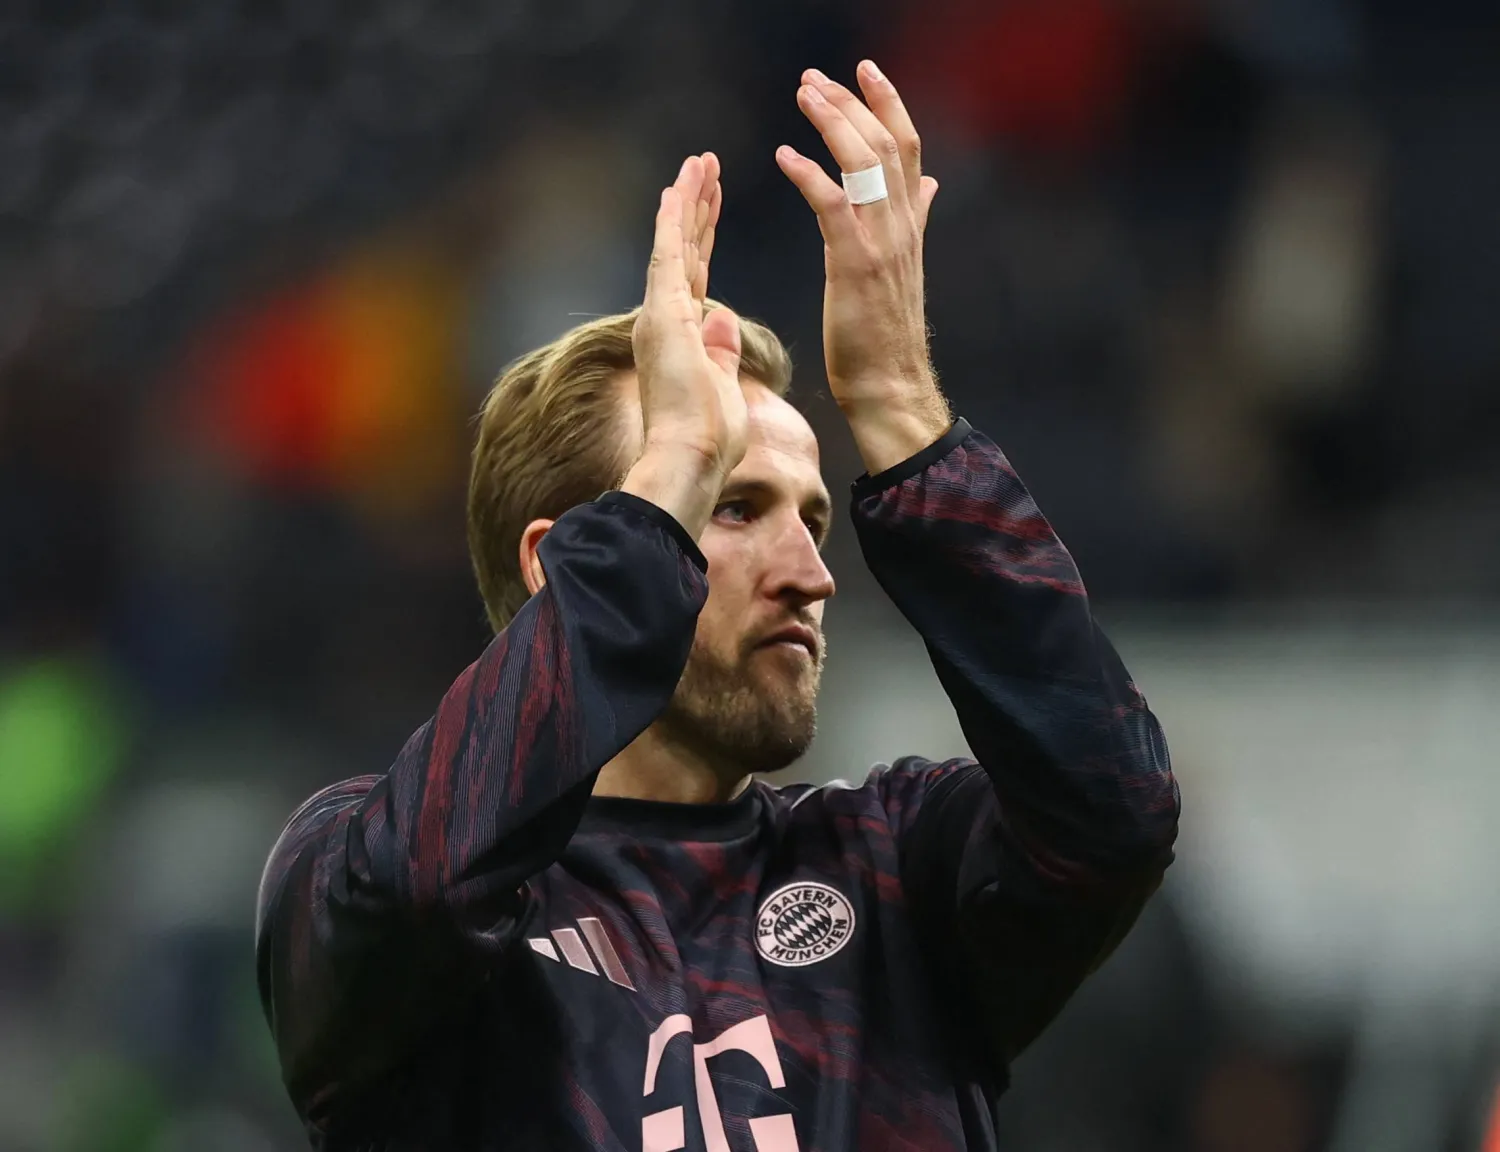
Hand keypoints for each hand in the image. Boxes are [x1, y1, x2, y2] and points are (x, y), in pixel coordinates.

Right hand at [623, 155, 746, 535]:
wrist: (690, 459)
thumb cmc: (709, 438)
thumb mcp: (723, 384)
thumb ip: (720, 350)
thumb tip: (724, 319)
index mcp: (683, 336)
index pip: (696, 273)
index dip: (704, 235)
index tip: (712, 201)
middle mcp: (665, 320)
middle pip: (684, 251)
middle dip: (697, 207)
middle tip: (707, 165)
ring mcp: (661, 315)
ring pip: (674, 244)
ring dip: (687, 201)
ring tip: (700, 162)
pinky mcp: (663, 314)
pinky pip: (668, 256)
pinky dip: (673, 220)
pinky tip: (678, 188)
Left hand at [777, 62, 950, 462]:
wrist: (889, 385)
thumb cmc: (885, 333)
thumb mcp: (904, 264)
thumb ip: (916, 218)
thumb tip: (928, 187)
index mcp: (910, 222)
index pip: (907, 146)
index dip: (888, 103)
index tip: (865, 71)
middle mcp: (902, 225)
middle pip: (886, 142)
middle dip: (851, 101)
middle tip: (815, 78)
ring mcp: (882, 243)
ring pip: (865, 162)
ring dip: (832, 121)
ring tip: (803, 96)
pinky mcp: (854, 264)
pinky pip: (832, 205)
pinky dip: (808, 174)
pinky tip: (785, 155)